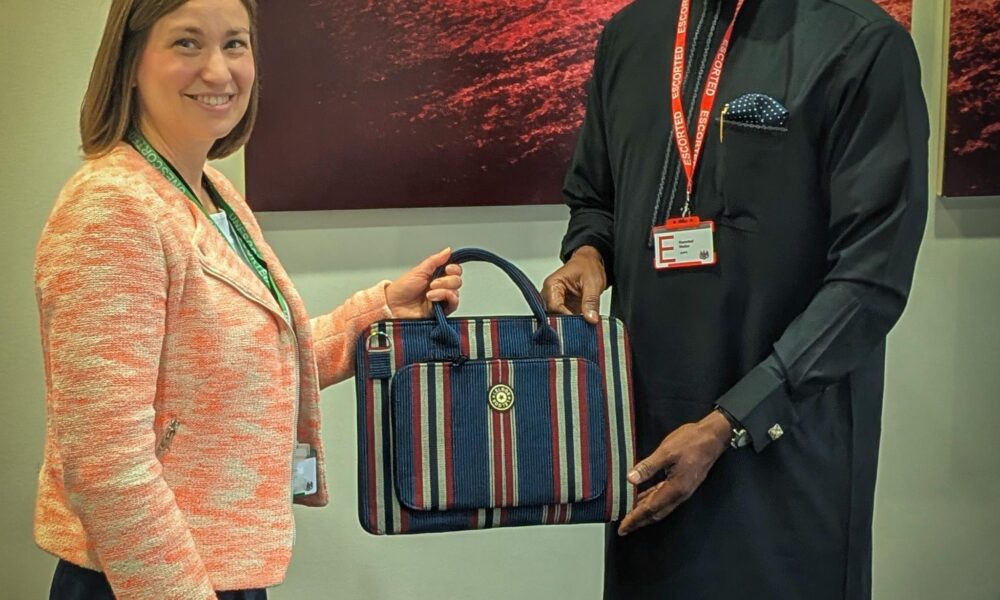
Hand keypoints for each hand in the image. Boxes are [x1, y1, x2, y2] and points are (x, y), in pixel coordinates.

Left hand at [386, 248, 462, 318]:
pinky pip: (454, 304)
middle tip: (432, 283)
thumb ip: (435, 260)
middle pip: (457, 281)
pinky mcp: (442, 311)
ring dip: (443, 290)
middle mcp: (440, 287)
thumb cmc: (402, 289)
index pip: (454, 270)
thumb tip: (448, 250)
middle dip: (446, 281)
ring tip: (429, 294)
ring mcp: (441, 299)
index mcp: (436, 275)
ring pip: (456, 292)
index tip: (447, 268)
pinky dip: (446, 298)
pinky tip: (434, 298)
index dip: (454, 269)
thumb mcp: (419, 270)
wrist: (394, 305)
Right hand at [541, 245, 605, 324]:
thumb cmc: (587, 266)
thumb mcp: (593, 283)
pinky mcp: (563, 307)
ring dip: (571, 324)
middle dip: (568, 323)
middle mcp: (550, 294)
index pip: (554, 307)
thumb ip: (591, 301)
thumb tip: (591, 318)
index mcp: (552, 285)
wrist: (589, 262)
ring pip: (559, 320)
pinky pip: (566, 319)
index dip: (567, 317)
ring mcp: (556, 302)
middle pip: (554, 316)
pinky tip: (582, 325)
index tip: (580, 323)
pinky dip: (574, 323)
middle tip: (583, 329)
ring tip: (583, 327)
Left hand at [617, 410, 730, 535]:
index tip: (623, 527)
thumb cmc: (691, 442)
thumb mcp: (666, 451)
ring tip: (629, 516)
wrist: (713, 437)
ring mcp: (682, 490)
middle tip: (623, 528)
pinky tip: (642, 498)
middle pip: (656, 513)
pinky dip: (651, 501)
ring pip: (660, 507)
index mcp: (675, 488)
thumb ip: (648, 466)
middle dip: (639, 521)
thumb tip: (630, 479)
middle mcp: (679, 494)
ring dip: (644, 513)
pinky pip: (664, 497)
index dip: (635, 518)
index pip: (650, 508)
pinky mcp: (682, 484)